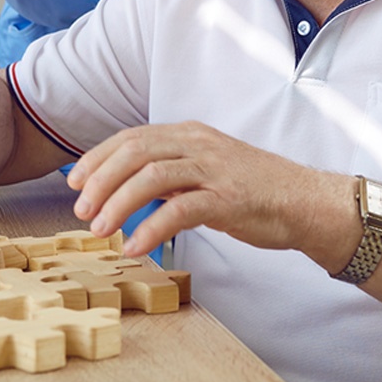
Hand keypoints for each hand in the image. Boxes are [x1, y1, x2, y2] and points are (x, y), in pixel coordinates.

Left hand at [66, 122, 330, 258]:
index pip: (132, 138)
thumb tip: (128, 190)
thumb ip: (171, 174)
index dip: (98, 158)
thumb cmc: (254, 191)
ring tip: (100, 229)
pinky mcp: (228, 198)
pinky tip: (135, 247)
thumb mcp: (206, 172)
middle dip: (101, 180)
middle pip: (135, 152)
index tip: (75, 182)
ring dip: (118, 203)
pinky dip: (151, 229)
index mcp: (190, 134)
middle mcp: (199, 144)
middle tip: (81, 210)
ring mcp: (214, 169)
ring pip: (152, 176)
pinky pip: (180, 210)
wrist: (306, 202)